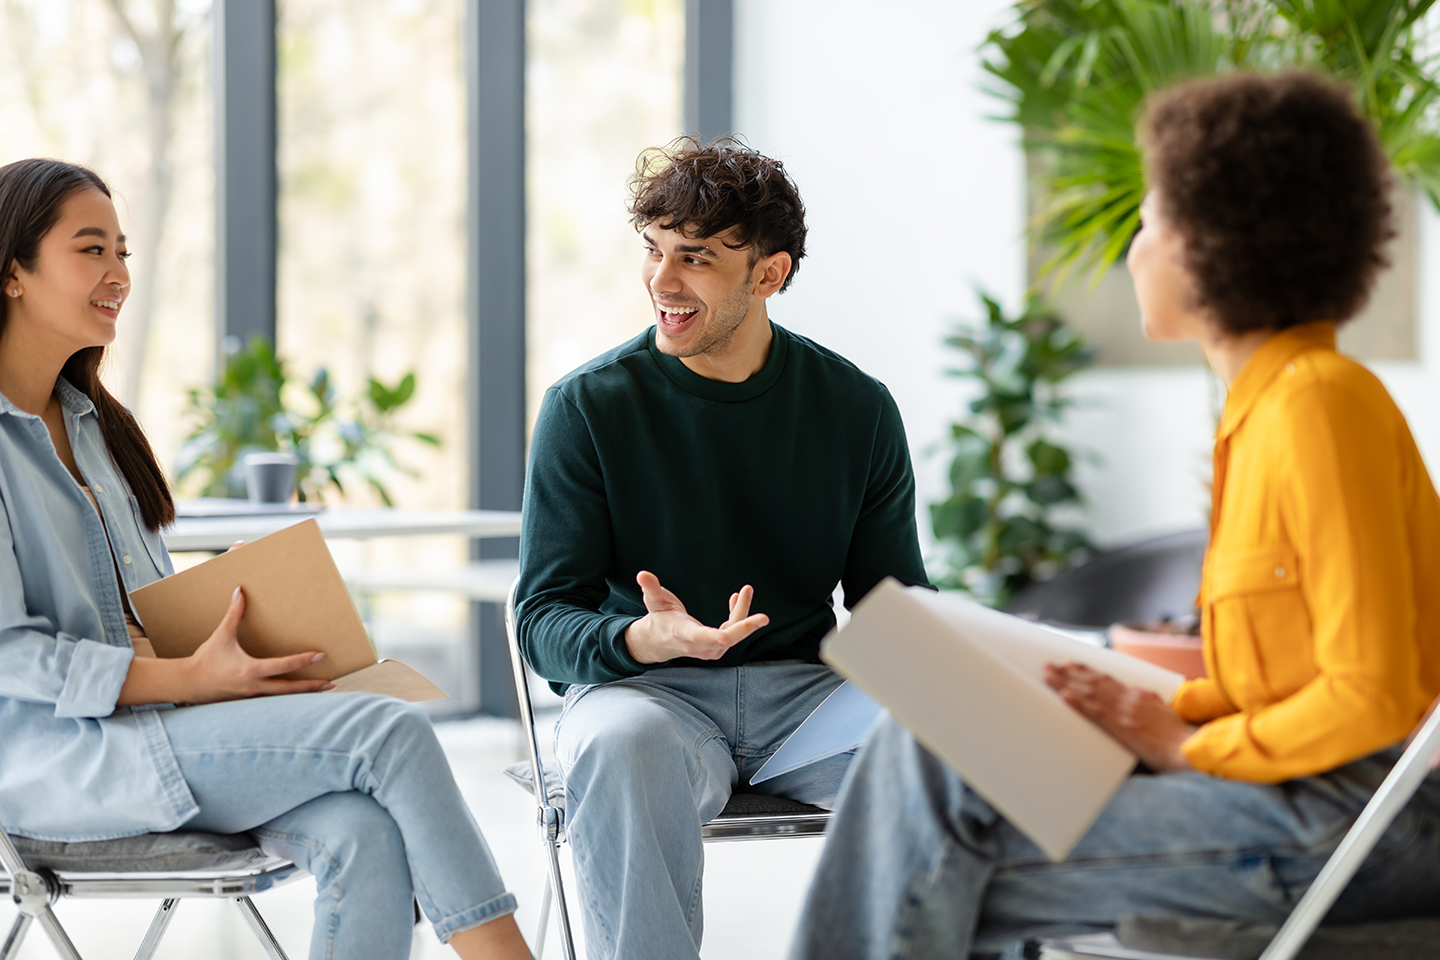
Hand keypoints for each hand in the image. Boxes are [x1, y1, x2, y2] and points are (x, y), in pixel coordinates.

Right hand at [119, 587, 333, 704]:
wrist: (187, 683)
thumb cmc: (205, 659)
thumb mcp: (221, 636)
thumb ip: (233, 614)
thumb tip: (239, 590)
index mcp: (250, 670)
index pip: (283, 666)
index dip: (303, 660)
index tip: (320, 655)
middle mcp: (254, 686)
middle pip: (289, 689)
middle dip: (311, 686)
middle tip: (331, 682)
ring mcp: (251, 696)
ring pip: (282, 697)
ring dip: (302, 694)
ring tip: (322, 689)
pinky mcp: (247, 700)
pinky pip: (271, 700)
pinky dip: (286, 697)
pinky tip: (298, 694)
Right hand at [623, 571, 769, 663]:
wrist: (662, 641)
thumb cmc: (660, 618)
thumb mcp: (653, 602)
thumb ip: (650, 589)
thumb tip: (642, 574)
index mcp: (683, 635)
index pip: (699, 638)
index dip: (712, 638)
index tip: (724, 637)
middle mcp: (699, 646)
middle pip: (726, 640)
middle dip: (745, 628)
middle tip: (764, 618)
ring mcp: (711, 649)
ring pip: (733, 634)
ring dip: (743, 614)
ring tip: (746, 590)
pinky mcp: (718, 647)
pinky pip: (733, 632)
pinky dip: (739, 616)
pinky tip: (737, 598)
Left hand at [1044, 662, 1195, 771]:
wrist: (1190, 751)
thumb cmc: (1181, 740)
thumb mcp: (1166, 716)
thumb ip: (1151, 707)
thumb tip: (1143, 702)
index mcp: (1141, 695)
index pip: (1109, 679)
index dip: (1088, 671)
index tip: (1073, 664)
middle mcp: (1130, 698)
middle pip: (1094, 681)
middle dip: (1070, 673)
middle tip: (1051, 664)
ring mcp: (1125, 711)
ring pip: (1089, 692)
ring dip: (1066, 682)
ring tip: (1048, 674)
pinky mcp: (1121, 727)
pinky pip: (1094, 712)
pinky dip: (1078, 702)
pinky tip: (1063, 695)